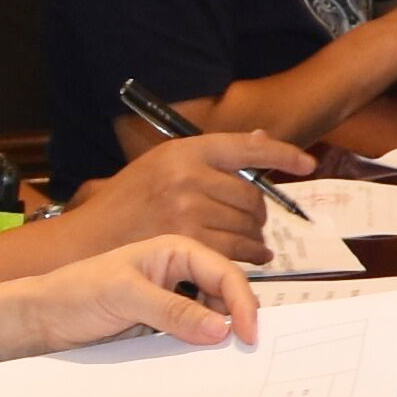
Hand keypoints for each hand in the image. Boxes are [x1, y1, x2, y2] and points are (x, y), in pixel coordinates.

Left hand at [0, 233, 258, 362]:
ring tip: (225, 359)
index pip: (224, 272)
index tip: (248, 334)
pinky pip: (192, 337)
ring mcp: (171, 302)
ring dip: (219, 337)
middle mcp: (178, 274)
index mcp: (175, 251)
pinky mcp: (161, 328)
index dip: (242, 302)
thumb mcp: (124, 296)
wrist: (38, 321)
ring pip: (212, 319)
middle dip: (237, 320)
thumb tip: (221, 328)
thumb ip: (174, 311)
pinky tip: (202, 362)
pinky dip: (201, 349)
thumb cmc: (72, 293)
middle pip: (225, 295)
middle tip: (244, 351)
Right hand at [55, 129, 310, 267]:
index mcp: (184, 151)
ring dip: (256, 237)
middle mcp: (188, 175)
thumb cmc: (127, 203)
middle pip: (252, 194)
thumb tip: (262, 139)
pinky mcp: (189, 242)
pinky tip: (251, 258)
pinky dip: (250, 257)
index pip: (247, 146)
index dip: (283, 154)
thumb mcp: (162, 164)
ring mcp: (189, 209)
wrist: (89, 239)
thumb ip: (210, 155)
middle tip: (257, 222)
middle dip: (260, 212)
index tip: (306, 164)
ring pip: (248, 225)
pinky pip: (238, 250)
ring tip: (254, 243)